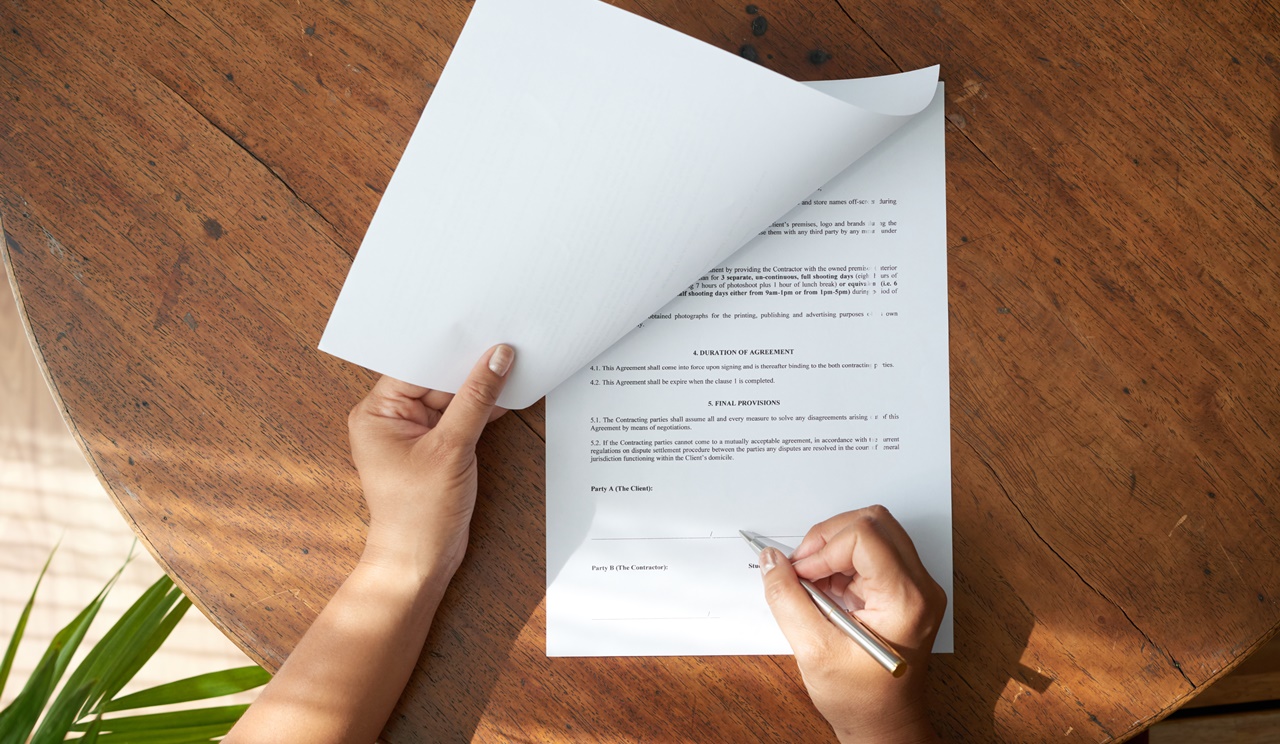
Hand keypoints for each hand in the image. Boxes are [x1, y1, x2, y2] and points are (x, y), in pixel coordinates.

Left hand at [346, 344, 514, 583]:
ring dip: (479, 387)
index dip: (449, 348)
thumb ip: (476, 399)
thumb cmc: (419, 513)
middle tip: (504, 340)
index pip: (416, 366)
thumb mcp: (451, 449)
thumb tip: (498, 357)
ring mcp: (414, 434)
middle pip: (435, 379)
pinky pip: (459, 417)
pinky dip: (481, 409)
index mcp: (377, 413)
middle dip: (468, 366)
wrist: (420, 563)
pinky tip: (508, 394)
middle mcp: (390, 419)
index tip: (482, 329)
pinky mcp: (435, 448)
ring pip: (451, 397)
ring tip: (513, 362)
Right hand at [760, 506, 945, 743]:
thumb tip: (772, 560)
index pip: (865, 535)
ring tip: (813, 581)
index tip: (801, 573)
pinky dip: (840, 561)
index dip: (824, 547)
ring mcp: (915, 586)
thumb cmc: (861, 700)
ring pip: (872, 530)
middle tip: (802, 568)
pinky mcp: (904, 588)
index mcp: (906, 600)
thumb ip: (787, 599)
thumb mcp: (813, 651)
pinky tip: (826, 590)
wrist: (885, 725)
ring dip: (833, 548)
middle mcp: (919, 586)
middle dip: (827, 538)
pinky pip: (872, 551)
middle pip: (873, 522)